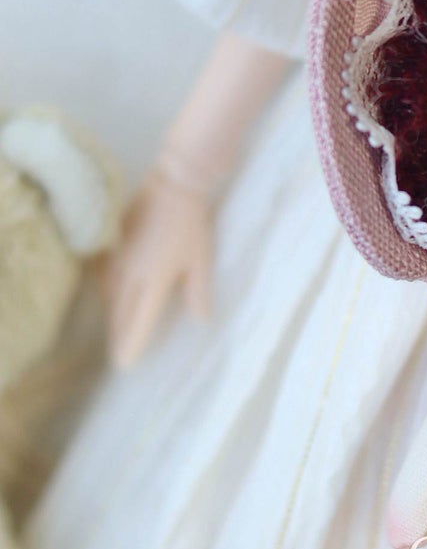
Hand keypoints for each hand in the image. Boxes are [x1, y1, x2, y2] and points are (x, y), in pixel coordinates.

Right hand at [105, 171, 213, 368]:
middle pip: (120, 313)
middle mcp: (131, 273)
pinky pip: (104, 276)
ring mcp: (118, 257)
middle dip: (119, 335)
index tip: (125, 365)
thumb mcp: (201, 259)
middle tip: (117, 356)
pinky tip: (109, 298)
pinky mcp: (112, 244)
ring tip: (114, 332)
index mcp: (154, 279)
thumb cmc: (192, 223)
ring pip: (110, 296)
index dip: (132, 344)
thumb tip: (201, 320)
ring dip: (112, 316)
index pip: (140, 320)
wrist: (173, 183)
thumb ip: (198, 291)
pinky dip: (107, 292)